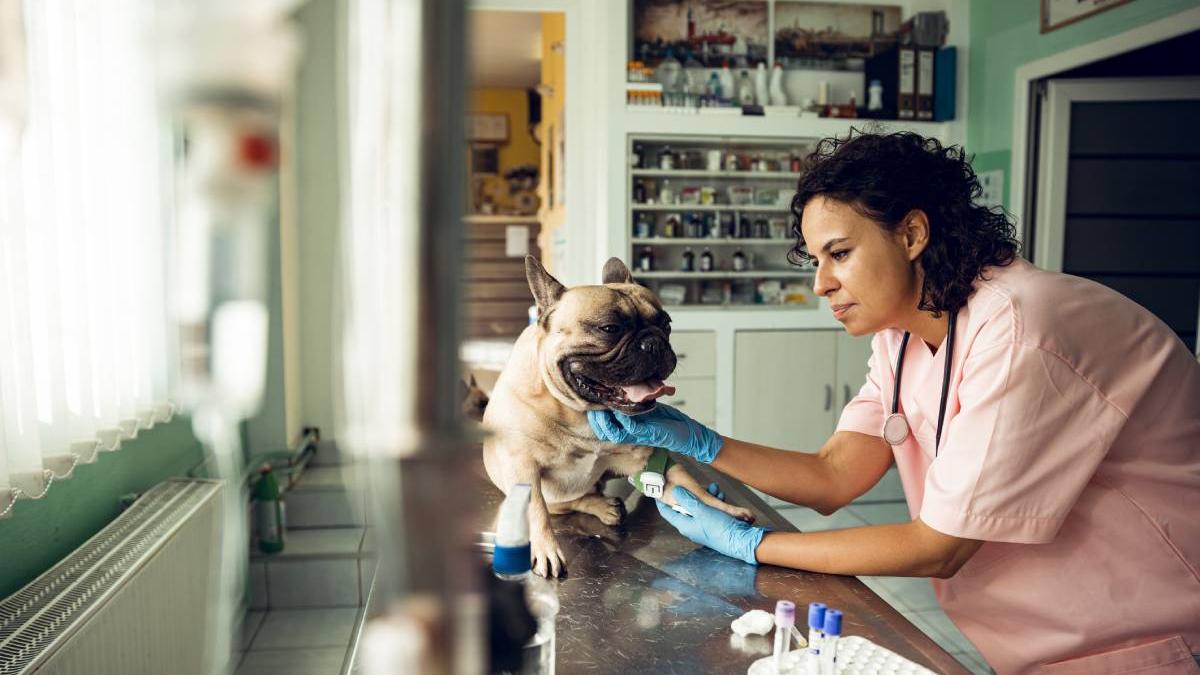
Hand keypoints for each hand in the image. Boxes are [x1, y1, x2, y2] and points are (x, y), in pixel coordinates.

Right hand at [586, 404, 723, 462]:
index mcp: (629, 429)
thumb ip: (635, 403)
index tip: (589, 403)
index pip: (605, 427)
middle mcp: (631, 434)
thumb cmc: (669, 422)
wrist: (688, 435)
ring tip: (599, 411)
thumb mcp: (648, 410)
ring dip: (605, 422)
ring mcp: (639, 436)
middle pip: (604, 432)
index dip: (594, 418)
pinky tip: (619, 411)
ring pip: (613, 434)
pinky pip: (631, 430)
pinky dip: (623, 420)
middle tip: (590, 406)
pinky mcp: (649, 434)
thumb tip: (624, 387)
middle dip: (595, 420)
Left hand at [656, 485, 765, 564]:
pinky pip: (709, 512)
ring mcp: (702, 527)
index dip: (661, 501)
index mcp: (684, 524)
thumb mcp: (701, 511)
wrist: (740, 542)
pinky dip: (713, 503)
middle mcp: (691, 527)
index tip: (658, 490)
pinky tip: (721, 498)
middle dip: (691, 494)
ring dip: (706, 497)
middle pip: (685, 508)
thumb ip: (687, 500)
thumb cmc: (719, 528)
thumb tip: (675, 491)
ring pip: (700, 508)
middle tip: (693, 483)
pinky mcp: (713, 527)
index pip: (667, 512)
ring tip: (715, 489)